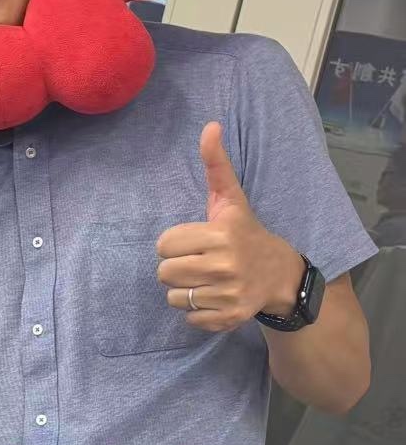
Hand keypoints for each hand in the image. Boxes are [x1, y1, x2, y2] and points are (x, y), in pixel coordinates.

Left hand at [156, 123, 303, 330]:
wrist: (281, 275)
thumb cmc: (246, 233)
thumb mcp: (232, 199)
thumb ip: (216, 165)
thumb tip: (210, 126)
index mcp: (220, 234)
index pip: (164, 244)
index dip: (175, 242)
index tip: (195, 241)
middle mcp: (224, 265)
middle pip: (164, 273)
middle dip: (176, 267)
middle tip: (198, 262)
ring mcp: (227, 294)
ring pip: (173, 297)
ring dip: (184, 290)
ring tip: (206, 279)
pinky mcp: (228, 317)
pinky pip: (188, 318)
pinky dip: (196, 311)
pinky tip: (214, 296)